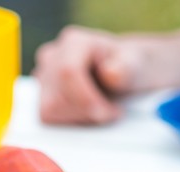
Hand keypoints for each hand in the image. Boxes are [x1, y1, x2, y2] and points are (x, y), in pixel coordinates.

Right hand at [34, 26, 179, 124]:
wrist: (127, 74)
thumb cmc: (132, 67)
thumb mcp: (138, 66)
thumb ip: (126, 68)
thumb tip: (111, 73)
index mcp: (75, 42)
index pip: (68, 73)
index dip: (87, 100)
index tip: (110, 111)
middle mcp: (53, 56)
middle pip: (57, 97)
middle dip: (87, 112)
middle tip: (111, 111)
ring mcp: (43, 76)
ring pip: (49, 110)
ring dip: (79, 118)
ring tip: (101, 109)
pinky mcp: (42, 95)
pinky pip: (48, 117)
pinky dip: (71, 121)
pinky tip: (88, 113)